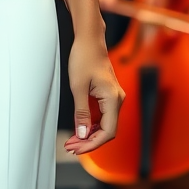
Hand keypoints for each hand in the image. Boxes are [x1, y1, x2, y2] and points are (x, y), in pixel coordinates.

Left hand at [63, 32, 123, 155]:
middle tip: (70, 147)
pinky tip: (78, 129)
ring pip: (104, 124)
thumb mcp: (78, 87)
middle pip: (107, 131)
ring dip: (89, 134)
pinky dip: (90, 124)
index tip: (76, 149)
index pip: (107, 132)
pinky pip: (102, 115)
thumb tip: (82, 135)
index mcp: (113, 99)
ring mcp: (113, 98)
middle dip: (89, 141)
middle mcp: (117, 100)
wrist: (89, 40)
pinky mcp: (107, 95)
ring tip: (72, 141)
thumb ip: (81, 113)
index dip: (92, 144)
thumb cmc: (83, 58)